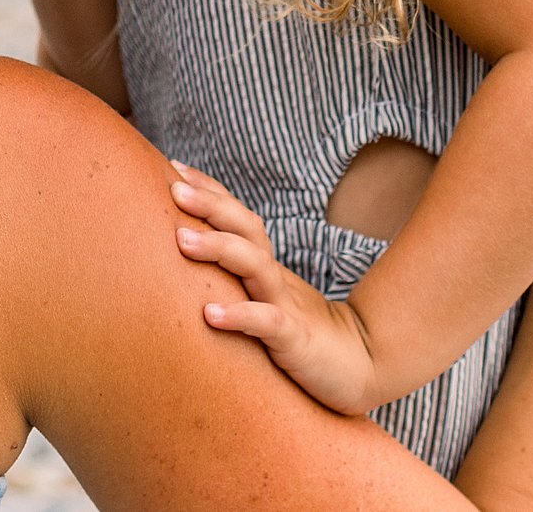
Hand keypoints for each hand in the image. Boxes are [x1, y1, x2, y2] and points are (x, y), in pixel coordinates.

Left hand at [171, 162, 382, 416]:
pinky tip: (209, 314)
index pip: (237, 217)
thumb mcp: (261, 297)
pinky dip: (240, 314)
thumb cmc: (297, 331)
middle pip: (246, 228)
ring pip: (255, 265)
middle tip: (174, 189)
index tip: (173, 167)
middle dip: (210, 204)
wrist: (358, 366)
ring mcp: (286, 305)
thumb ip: (233, 277)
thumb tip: (186, 256)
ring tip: (182, 240)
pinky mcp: (294, 339)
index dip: (209, 190)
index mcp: (265, 264)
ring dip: (219, 248)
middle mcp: (274, 277)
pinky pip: (267, 322)